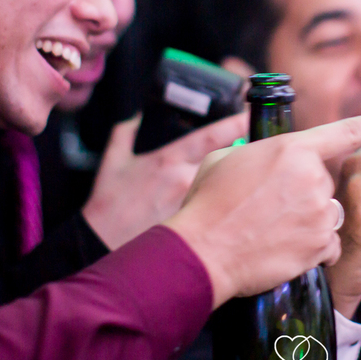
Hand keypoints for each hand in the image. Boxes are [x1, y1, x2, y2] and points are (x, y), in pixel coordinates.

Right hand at [80, 111, 248, 249]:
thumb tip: (136, 117)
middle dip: (245, 158)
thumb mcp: (113, 162)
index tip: (253, 115)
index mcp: (169, 159)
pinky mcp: (195, 229)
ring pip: (226, 190)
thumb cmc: (109, 205)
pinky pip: (217, 215)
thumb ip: (125, 133)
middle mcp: (186, 179)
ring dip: (236, 187)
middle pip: (229, 163)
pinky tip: (226, 218)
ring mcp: (193, 205)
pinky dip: (224, 212)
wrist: (101, 244)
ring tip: (243, 190)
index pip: (213, 135)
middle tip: (260, 155)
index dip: (237, 123)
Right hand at [163, 109, 360, 307]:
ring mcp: (319, 213)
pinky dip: (310, 248)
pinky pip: (328, 244)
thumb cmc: (208, 203)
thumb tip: (260, 155)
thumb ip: (255, 152)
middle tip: (270, 208)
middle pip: (328, 183)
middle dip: (307, 194)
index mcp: (293, 149)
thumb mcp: (226, 160)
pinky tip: (283, 249)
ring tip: (273, 230)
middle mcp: (313, 178)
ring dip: (310, 222)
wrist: (204, 251)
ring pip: (330, 214)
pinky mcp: (320, 245)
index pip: (351, 131)